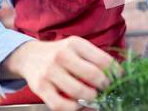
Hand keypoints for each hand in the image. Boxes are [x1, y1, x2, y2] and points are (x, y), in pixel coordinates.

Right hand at [0, 36, 120, 110]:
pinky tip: (76, 103)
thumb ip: (95, 58)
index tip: (118, 78)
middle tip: (105, 89)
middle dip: (104, 86)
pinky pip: (60, 104)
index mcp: (75, 44)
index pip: (103, 60)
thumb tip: (117, 73)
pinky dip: (72, 107)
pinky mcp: (40, 87)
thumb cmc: (60, 53)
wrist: (30, 56)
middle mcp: (62, 55)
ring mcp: (50, 71)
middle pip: (93, 75)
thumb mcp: (77, 48)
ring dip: (90, 97)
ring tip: (92, 95)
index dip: (114, 72)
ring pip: (78, 91)